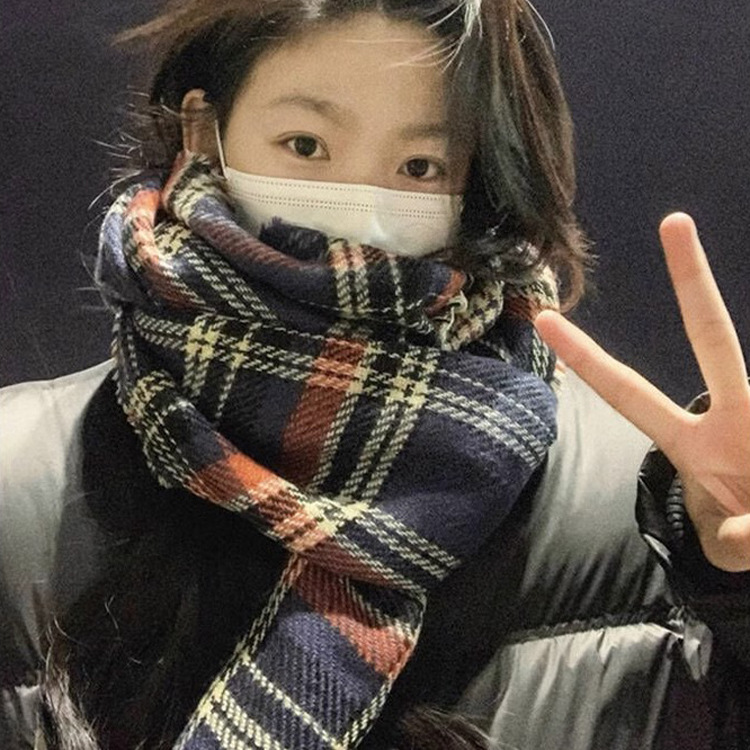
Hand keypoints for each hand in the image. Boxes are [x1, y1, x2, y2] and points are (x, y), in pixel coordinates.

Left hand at [535, 213, 749, 571]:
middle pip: (713, 338)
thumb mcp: (733, 549)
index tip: (546, 320)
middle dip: (693, 282)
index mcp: (692, 442)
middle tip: (673, 221)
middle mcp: (731, 416)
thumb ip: (734, 541)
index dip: (587, 360)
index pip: (629, 392)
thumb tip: (743, 537)